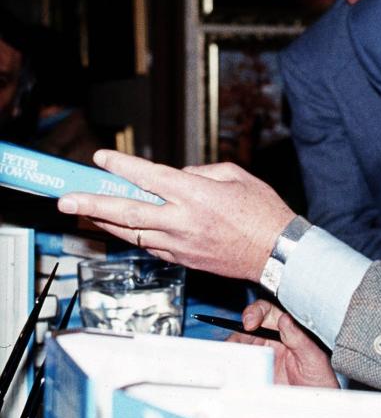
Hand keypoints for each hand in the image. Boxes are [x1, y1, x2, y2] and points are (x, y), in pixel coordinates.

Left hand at [57, 149, 295, 281]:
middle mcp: (182, 220)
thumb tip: (178, 176)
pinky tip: (121, 228)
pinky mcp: (184, 259)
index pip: (148, 177)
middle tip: (66, 199)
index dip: (122, 165)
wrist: (278, 252)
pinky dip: (133, 236)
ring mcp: (181, 243)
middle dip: (92, 203)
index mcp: (196, 194)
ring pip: (132, 232)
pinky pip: (150, 246)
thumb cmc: (263, 212)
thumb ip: (201, 172)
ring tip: (82, 213)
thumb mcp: (236, 176)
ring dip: (104, 222)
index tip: (101, 158)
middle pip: (127, 211)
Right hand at [227, 300, 337, 386]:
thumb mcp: (314, 358)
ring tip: (234, 358)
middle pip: (248, 327)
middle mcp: (273, 339)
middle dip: (239, 332)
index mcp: (289, 329)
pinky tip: (233, 370)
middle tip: (236, 343)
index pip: (268, 311)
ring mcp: (261, 356)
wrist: (316, 406)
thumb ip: (299, 338)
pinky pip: (238, 365)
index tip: (250, 322)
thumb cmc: (321, 380)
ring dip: (233, 349)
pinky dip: (232, 365)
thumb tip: (285, 319)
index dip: (256, 312)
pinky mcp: (253, 373)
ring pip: (240, 345)